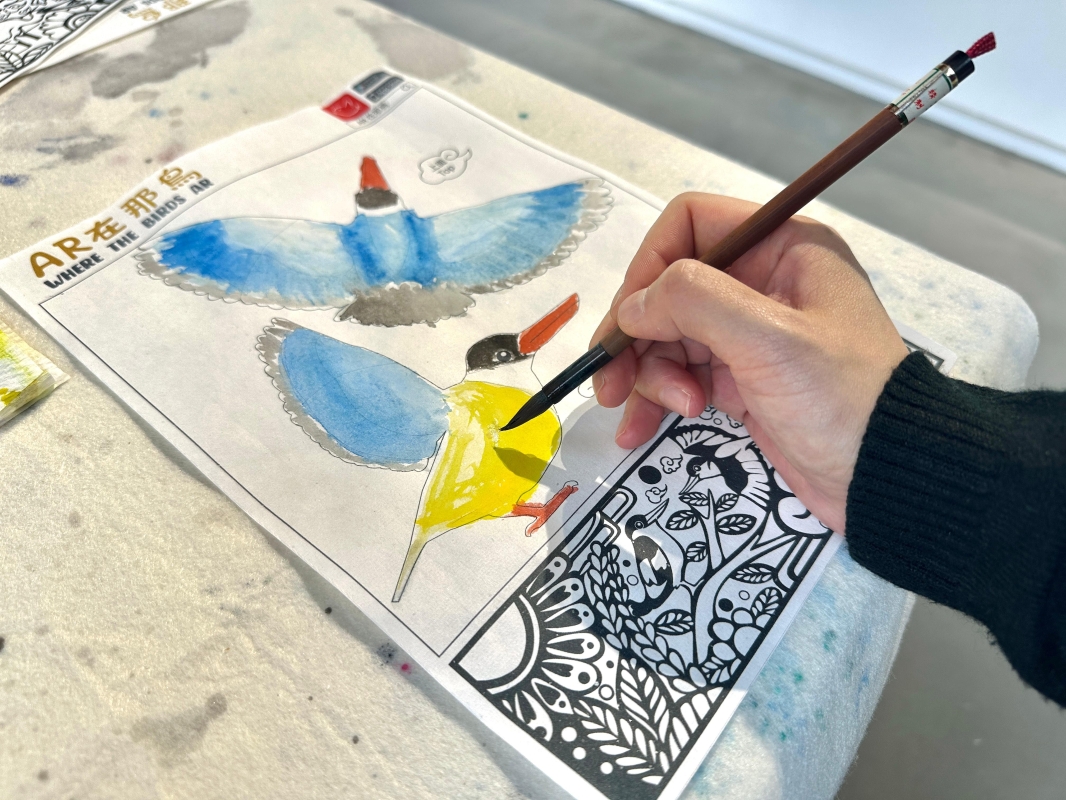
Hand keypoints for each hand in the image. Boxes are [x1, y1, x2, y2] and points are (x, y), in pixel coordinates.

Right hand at [590, 193, 907, 531]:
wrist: (888, 477)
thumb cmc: (841, 396)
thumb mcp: (769, 338)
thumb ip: (694, 302)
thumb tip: (633, 305)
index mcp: (781, 247)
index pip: (691, 224)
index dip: (650, 264)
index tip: (628, 317)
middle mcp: (760, 281)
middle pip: (669, 288)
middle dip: (636, 335)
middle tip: (610, 381)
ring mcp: (748, 333)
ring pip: (667, 336)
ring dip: (648, 375)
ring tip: (654, 417)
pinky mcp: (741, 379)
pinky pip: (680, 375)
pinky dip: (656, 398)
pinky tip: (640, 429)